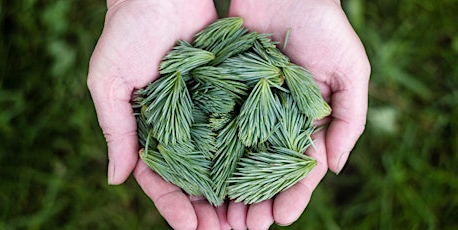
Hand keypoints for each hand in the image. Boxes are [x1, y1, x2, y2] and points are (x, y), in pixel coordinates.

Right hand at [87, 1, 230, 228]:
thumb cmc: (126, 34)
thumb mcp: (109, 82)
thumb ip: (115, 130)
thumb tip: (115, 179)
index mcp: (149, 131)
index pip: (159, 178)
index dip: (172, 206)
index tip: (190, 228)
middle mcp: (180, 127)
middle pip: (195, 178)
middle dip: (209, 208)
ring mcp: (206, 113)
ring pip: (222, 160)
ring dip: (234, 190)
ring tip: (249, 217)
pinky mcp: (229, 94)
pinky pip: (241, 127)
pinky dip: (252, 152)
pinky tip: (266, 174)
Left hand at [227, 0, 369, 228]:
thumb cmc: (326, 27)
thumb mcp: (351, 71)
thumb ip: (349, 119)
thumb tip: (334, 168)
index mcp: (307, 121)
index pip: (301, 168)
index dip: (293, 196)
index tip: (280, 218)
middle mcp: (277, 120)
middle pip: (265, 170)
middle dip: (257, 200)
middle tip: (244, 227)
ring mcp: (250, 108)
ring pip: (238, 156)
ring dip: (231, 187)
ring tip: (222, 215)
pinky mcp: (227, 92)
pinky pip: (218, 126)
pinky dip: (210, 152)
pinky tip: (201, 176)